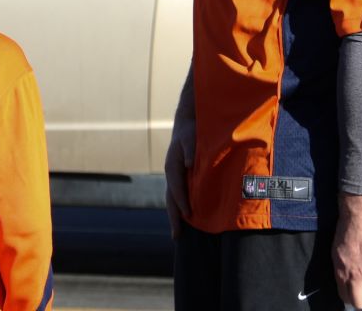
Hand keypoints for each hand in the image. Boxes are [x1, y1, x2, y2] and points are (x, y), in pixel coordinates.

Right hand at [164, 116, 194, 237]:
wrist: (186, 124)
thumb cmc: (190, 131)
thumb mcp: (190, 137)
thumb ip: (189, 150)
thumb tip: (188, 165)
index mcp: (172, 167)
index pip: (176, 188)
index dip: (182, 202)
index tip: (189, 215)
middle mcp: (171, 175)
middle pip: (171, 200)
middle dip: (174, 218)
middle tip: (176, 236)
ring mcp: (175, 178)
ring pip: (173, 201)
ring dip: (176, 216)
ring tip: (178, 234)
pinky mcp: (181, 178)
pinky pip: (180, 196)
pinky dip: (182, 209)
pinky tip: (187, 219)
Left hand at [332, 194, 361, 309]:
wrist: (361, 215)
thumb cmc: (348, 230)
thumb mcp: (337, 252)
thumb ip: (343, 270)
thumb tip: (350, 283)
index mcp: (341, 272)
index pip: (346, 297)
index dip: (353, 296)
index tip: (358, 292)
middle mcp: (356, 275)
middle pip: (361, 302)